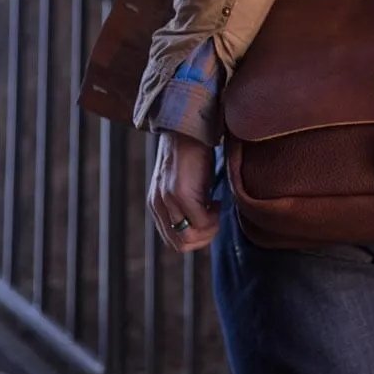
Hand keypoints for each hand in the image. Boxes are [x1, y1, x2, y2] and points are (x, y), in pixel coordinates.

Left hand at [149, 131, 220, 252]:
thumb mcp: (183, 184)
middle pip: (181, 245)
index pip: (173, 240)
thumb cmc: (191, 154)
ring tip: (215, 209)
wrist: (189, 128)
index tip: (207, 219)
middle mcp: (159, 205)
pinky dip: (214, 217)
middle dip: (204, 238)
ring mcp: (168, 200)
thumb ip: (184, 204)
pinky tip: (216, 200)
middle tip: (215, 218)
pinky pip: (201, 222)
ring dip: (209, 230)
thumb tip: (203, 225)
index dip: (195, 237)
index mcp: (157, 205)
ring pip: (190, 238)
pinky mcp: (181, 194)